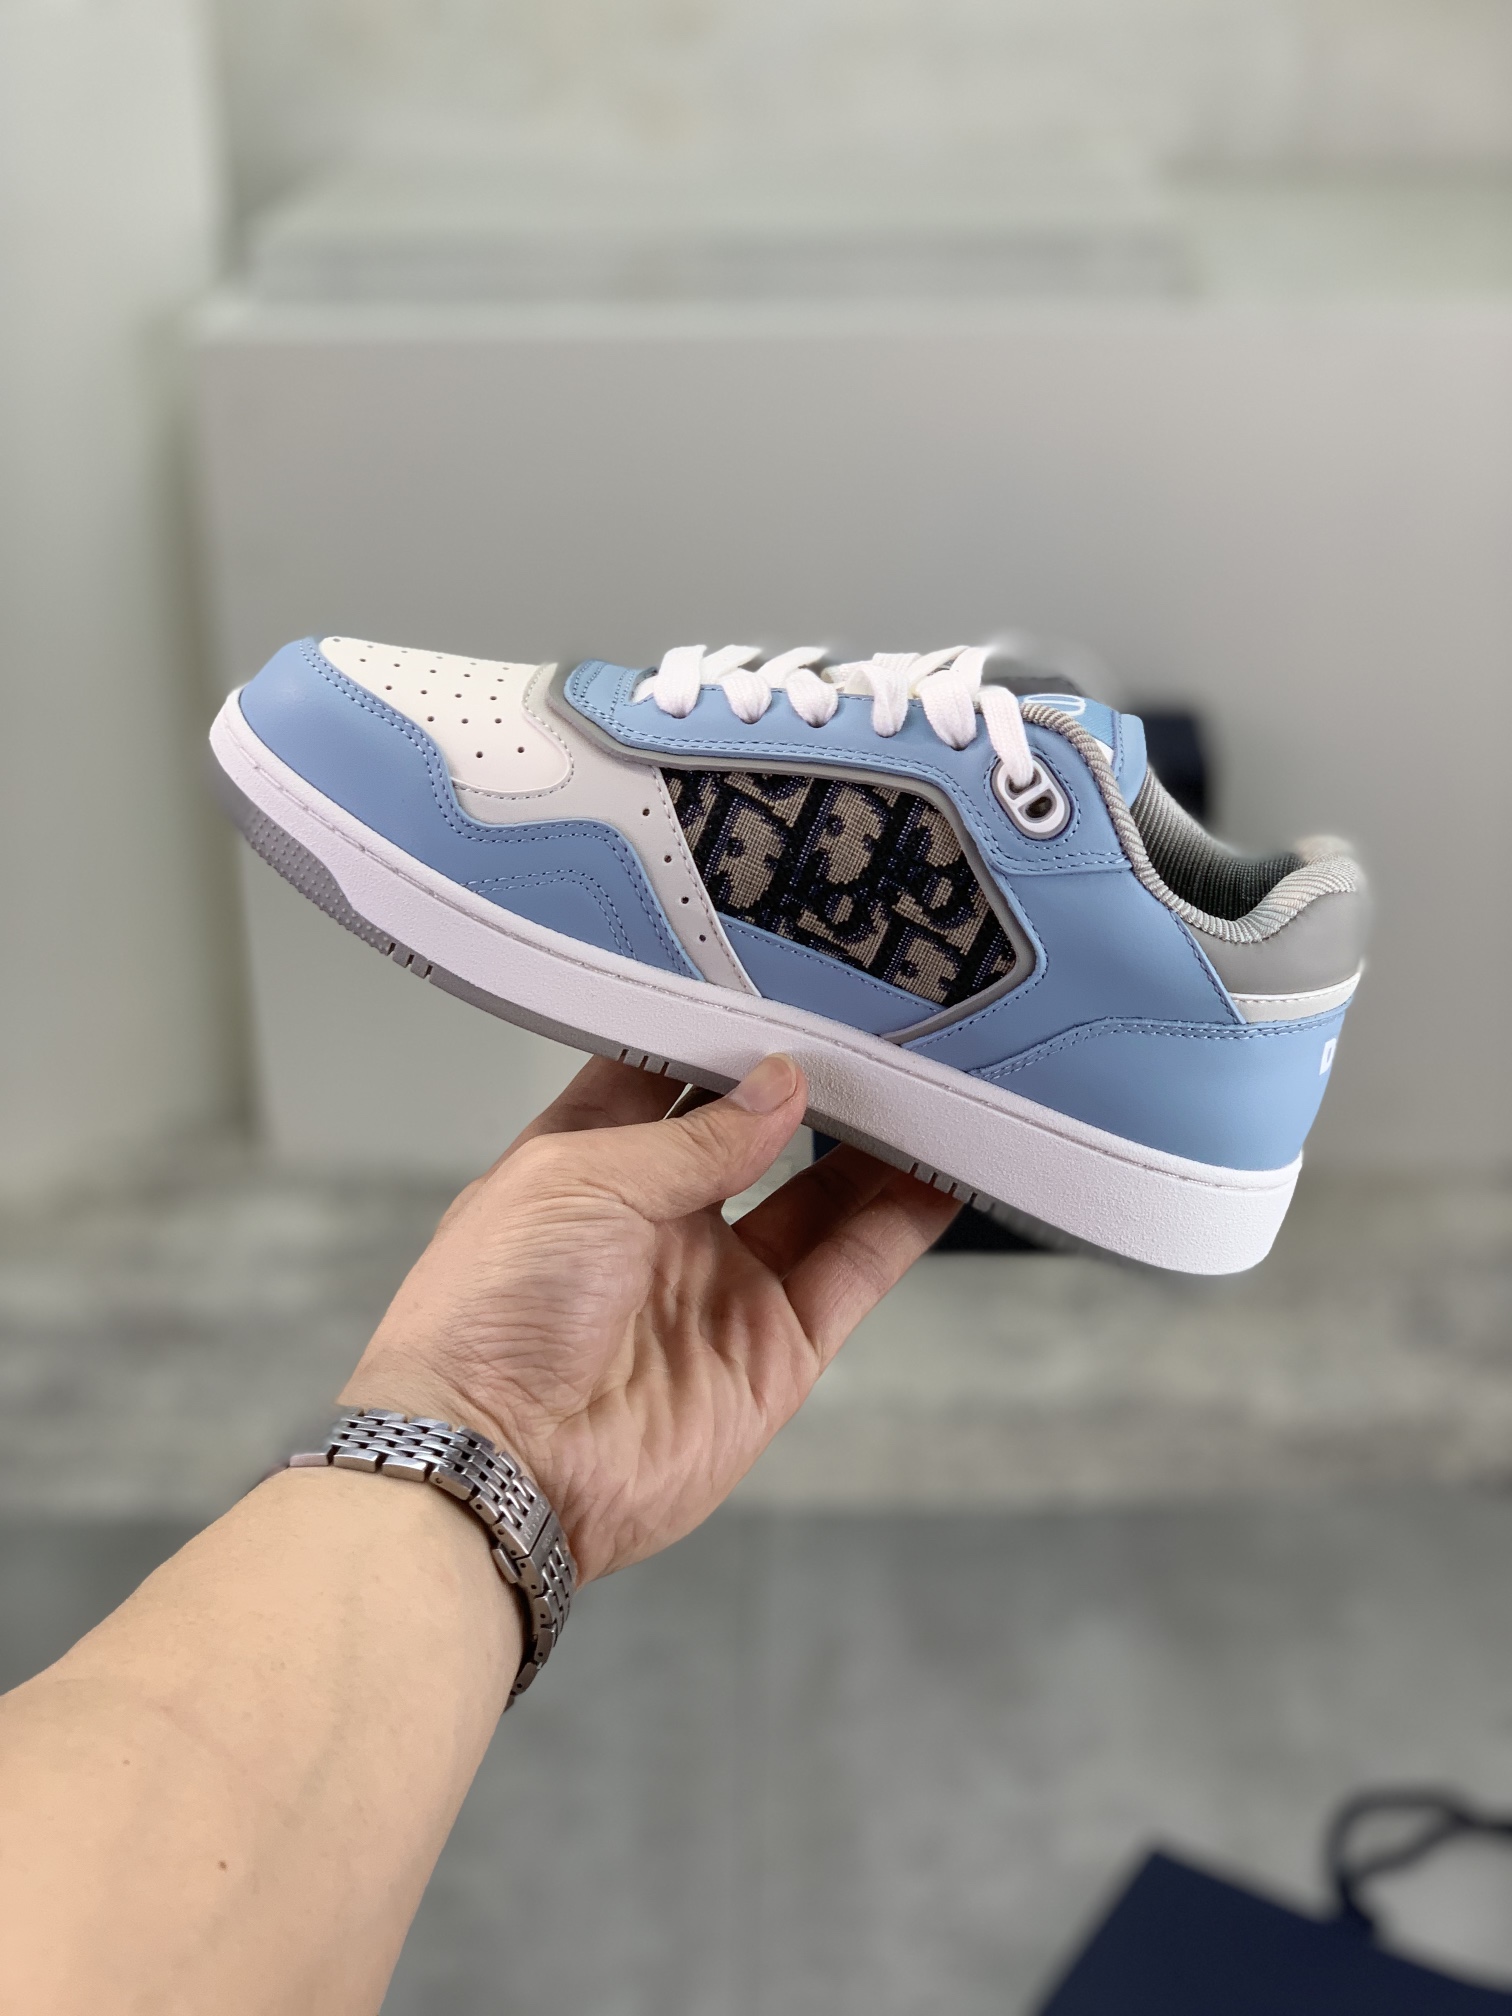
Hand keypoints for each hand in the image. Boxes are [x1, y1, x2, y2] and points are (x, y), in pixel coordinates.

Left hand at [342, 1054, 957, 1580]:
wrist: (495, 1467)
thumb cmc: (488, 1317)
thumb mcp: (583, 1178)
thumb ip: (695, 1134)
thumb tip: (780, 1085)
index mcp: (592, 1162)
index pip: (674, 1075)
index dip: (729, 1032)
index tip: (789, 985)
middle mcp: (660, 1220)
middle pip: (760, 1131)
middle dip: (816, 1082)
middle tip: (878, 1028)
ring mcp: (722, 1284)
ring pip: (824, 1194)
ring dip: (876, 1144)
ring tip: (933, 1080)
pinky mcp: (774, 1351)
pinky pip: (855, 1271)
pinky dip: (904, 1223)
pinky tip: (943, 1171)